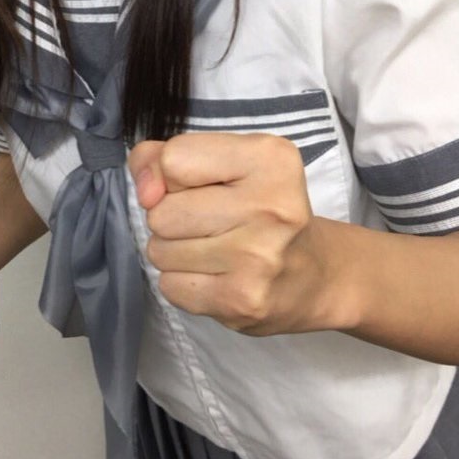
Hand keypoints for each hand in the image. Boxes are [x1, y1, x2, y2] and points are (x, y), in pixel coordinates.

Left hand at [129, 133, 346, 336]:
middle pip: (162, 211)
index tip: (200, 186)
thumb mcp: (224, 162)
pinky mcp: (244, 301)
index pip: (174, 159)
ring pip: (159, 250)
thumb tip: (144, 191)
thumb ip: (165, 157)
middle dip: (170, 218)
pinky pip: (170, 287)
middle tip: (208, 223)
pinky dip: (182, 282)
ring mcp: (258, 258)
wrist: (314, 275)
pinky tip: (215, 275)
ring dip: (173, 251)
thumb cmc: (259, 206)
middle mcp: (269, 206)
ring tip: (212, 249)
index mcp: (269, 159)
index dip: (172, 175)